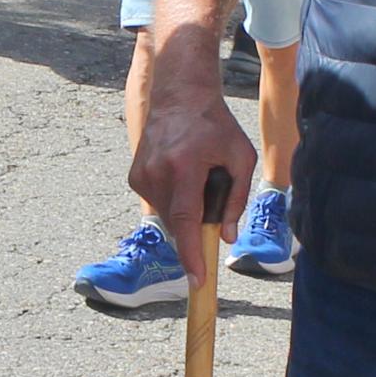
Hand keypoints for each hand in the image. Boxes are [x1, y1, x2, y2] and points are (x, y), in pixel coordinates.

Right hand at [126, 86, 257, 281]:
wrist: (180, 96)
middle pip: (178, 222)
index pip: (185, 221)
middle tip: (211, 199)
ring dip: (184, 211)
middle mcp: (157, 172)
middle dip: (196, 226)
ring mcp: (141, 175)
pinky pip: (157, 204)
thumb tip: (226, 237)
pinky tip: (181, 174)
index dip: (191, 254)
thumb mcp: (241, 158)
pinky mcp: (134, 177)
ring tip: (195, 177)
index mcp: (184, 166)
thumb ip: (236, 200)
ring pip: (166, 216)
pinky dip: (173, 200)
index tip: (197, 280)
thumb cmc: (216, 125)